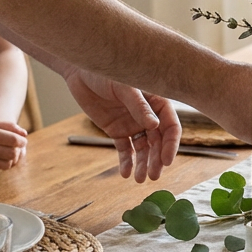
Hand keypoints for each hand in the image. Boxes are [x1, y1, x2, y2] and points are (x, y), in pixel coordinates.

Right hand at [0, 120, 27, 174]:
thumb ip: (8, 126)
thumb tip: (25, 134)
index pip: (13, 140)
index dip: (22, 142)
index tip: (22, 142)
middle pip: (12, 154)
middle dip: (16, 151)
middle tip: (14, 149)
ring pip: (6, 165)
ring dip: (8, 160)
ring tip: (4, 154)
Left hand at [64, 69, 180, 181]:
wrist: (80, 72)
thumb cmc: (106, 72)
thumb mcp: (124, 88)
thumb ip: (139, 106)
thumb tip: (155, 125)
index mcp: (157, 102)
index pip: (170, 126)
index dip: (170, 144)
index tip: (166, 160)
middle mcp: (148, 116)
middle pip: (158, 142)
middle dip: (156, 159)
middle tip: (153, 176)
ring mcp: (133, 124)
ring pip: (143, 149)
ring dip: (143, 164)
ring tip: (140, 179)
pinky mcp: (117, 130)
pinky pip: (125, 149)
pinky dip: (126, 162)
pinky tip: (125, 173)